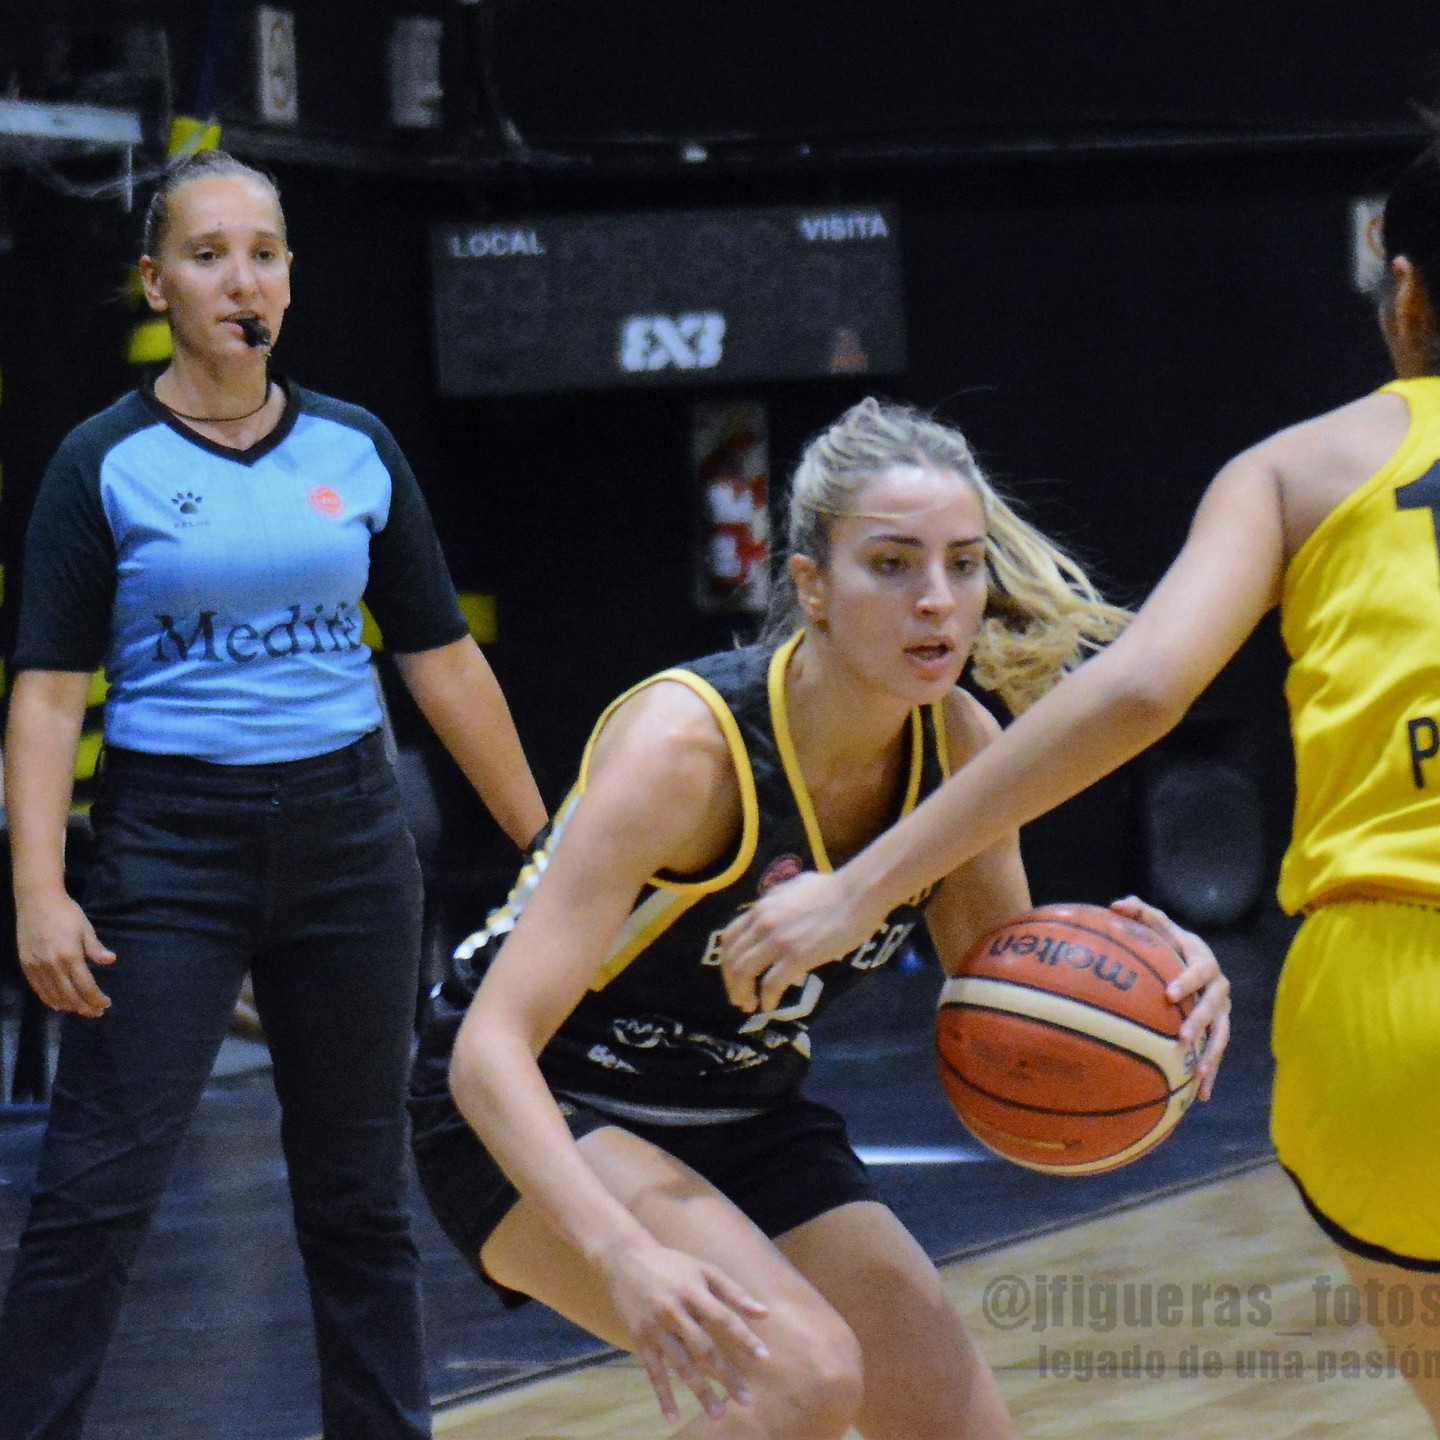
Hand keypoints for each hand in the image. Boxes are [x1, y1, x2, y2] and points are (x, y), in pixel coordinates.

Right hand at [15, 892, 115, 1017]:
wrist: (36, 900)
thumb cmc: (66, 912)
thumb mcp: (85, 927)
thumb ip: (95, 948)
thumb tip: (111, 961)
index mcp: (69, 956)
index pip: (85, 986)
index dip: (96, 998)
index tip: (106, 1004)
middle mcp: (51, 965)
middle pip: (70, 995)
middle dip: (85, 1007)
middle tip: (97, 1013)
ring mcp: (36, 967)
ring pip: (53, 995)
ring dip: (69, 1006)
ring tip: (81, 1010)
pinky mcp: (26, 965)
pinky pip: (38, 989)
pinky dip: (49, 999)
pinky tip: (59, 1004)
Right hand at [595, 1234, 770, 1423]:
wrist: (625, 1258)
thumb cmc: (672, 1264)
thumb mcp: (703, 1269)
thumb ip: (733, 1291)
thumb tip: (764, 1313)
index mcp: (692, 1291)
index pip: (723, 1318)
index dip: (744, 1338)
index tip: (764, 1357)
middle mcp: (674, 1311)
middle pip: (704, 1349)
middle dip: (726, 1375)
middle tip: (746, 1400)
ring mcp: (655, 1328)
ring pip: (681, 1366)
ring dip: (700, 1391)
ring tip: (718, 1414)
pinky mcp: (640, 1340)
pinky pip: (653, 1373)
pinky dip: (662, 1396)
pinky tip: (672, 1418)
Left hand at [718, 869, 878, 1013]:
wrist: (858, 894)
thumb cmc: (833, 888)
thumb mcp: (794, 886)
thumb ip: (777, 899)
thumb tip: (773, 907)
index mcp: (761, 908)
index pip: (729, 939)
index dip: (727, 963)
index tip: (733, 978)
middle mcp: (763, 923)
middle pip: (733, 960)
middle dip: (732, 984)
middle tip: (739, 999)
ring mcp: (778, 940)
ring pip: (745, 973)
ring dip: (744, 994)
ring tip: (751, 1006)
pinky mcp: (797, 956)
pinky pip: (771, 984)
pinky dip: (767, 999)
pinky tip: (770, 1006)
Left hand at [1110, 895, 1230, 1100]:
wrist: (1191, 957)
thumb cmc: (1167, 941)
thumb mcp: (1156, 924)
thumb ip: (1139, 912)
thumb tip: (1116, 904)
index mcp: (1203, 960)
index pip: (1199, 970)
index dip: (1188, 981)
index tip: (1170, 994)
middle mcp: (1218, 986)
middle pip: (1215, 1006)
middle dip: (1201, 1021)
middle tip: (1182, 1036)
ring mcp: (1222, 1010)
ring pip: (1221, 1034)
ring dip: (1211, 1055)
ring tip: (1196, 1075)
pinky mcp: (1219, 1029)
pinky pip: (1216, 1052)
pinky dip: (1211, 1073)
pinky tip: (1201, 1096)